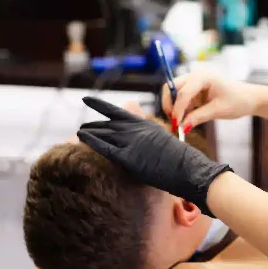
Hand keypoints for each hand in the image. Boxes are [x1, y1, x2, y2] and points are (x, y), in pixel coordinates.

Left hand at [77, 97, 230, 215]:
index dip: (100, 105)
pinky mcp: (128, 157)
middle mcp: (136, 130)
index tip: (87, 100)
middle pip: (108, 124)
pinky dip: (92, 141)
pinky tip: (81, 138)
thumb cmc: (180, 159)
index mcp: (145, 124)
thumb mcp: (163, 138)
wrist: (188, 168)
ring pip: (104, 134)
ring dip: (89, 132)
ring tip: (78, 132)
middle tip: (82, 126)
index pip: (117, 112)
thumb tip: (140, 126)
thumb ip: (148, 131)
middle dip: (93, 125)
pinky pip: (105, 147)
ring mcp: (132, 142)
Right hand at [162, 69, 258, 130]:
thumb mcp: (218, 111)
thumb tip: (181, 127)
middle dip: (170, 105)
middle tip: (173, 123)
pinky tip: (187, 120)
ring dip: (175, 108)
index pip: (183, 92)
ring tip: (181, 124)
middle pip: (172, 88)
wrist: (249, 98)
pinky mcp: (194, 90)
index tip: (176, 124)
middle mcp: (196, 76)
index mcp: (203, 76)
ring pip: (174, 94)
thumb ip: (198, 117)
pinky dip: (181, 109)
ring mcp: (194, 82)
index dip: (177, 109)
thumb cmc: (238, 101)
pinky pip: (181, 99)